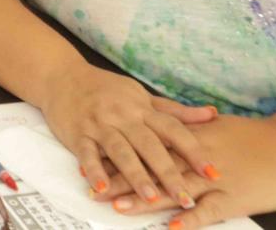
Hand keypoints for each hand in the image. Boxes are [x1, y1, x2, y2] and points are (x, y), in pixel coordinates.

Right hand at [39, 60, 216, 208]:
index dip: (194, 151)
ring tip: (151, 198)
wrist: (61, 75)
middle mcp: (123, 115)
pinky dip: (93, 170)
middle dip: (169, 173)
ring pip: (121, 151)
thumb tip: (212, 115)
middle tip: (187, 198)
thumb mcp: (141, 95)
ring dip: (136, 176)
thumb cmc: (105, 89)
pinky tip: (101, 188)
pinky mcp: (77, 134)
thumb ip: (175, 111)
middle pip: (150, 146)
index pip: (173, 130)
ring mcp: (99, 124)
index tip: (213, 172)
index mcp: (141, 107)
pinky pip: (86, 154)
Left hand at [101, 115, 275, 227]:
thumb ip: (189, 126)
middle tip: (93, 187)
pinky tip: (171, 227)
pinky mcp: (234, 198)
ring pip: (174, 189)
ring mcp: (216, 179)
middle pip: (153, 167)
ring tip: (118, 206)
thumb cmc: (255, 137)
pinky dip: (190, 219)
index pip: (148, 144)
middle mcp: (197, 157)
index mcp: (192, 136)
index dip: (121, 151)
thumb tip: (165, 123)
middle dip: (123, 177)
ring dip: (146, 199)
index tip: (95, 156)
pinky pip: (209, 211)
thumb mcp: (217, 126)